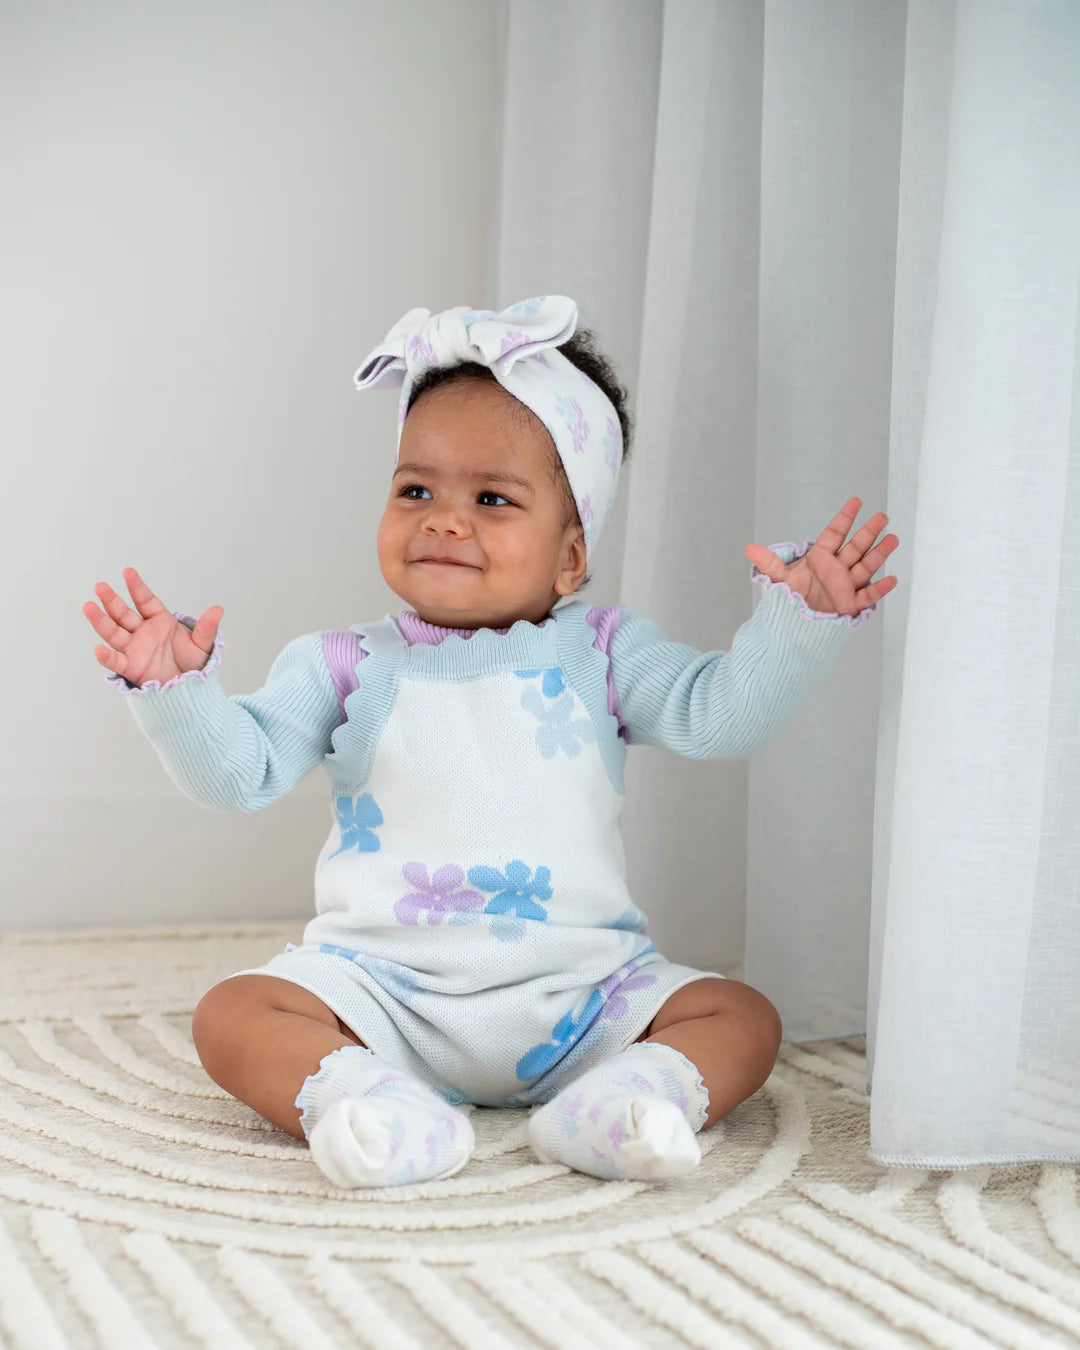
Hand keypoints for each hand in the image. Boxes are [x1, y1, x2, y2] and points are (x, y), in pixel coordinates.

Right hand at [82, 566, 222, 687]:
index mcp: (159, 621)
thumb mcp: (202, 644)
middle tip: (100, 586)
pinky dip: (107, 657)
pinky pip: (116, 661)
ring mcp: (134, 648)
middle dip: (111, 600)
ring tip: (88, 606)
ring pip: (114, 632)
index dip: (136, 587)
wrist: (188, 687)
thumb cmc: (193, 663)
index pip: (145, 601)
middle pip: (123, 614)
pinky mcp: (131, 667)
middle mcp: (143, 632)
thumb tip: (218, 609)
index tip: (127, 572)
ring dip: (101, 620)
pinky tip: (98, 649)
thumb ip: (206, 627)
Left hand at [744, 498, 898, 617]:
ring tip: (893, 539)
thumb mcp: (780, 579)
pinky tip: (892, 579)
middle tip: (882, 516)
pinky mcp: (850, 603)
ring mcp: (845, 585)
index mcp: (820, 558)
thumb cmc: (791, 597)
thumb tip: (748, 548)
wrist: (795, 622)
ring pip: (865, 566)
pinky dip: (879, 589)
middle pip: (855, 547)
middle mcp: (836, 568)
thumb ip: (769, 563)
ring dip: (879, 554)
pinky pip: (867, 595)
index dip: (844, 518)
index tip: (856, 501)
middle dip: (868, 533)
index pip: (834, 534)